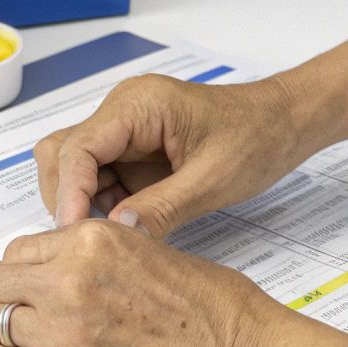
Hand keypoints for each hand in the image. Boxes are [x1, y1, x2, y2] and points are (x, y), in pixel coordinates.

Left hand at [0, 219, 292, 346]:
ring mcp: (62, 332)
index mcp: (89, 241)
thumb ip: (88, 254)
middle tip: (8, 312)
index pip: (18, 249)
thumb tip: (46, 265)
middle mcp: (68, 281)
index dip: (19, 270)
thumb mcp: (143, 248)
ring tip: (21, 341)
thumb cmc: (209, 309)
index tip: (21, 284)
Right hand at [34, 73, 320, 235]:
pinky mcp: (131, 150)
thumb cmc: (258, 137)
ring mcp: (123, 130)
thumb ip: (161, 208)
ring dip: (83, 203)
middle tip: (88, 241)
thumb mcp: (212, 180)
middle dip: (68, 198)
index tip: (74, 235)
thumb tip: (115, 236)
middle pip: (62, 155)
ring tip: (111, 236)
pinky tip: (125, 225)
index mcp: (138, 105)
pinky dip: (102, 205)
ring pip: (74, 168)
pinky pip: (100, 178)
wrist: (285, 121)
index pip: (77, 148)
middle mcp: (121, 111)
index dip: (69, 193)